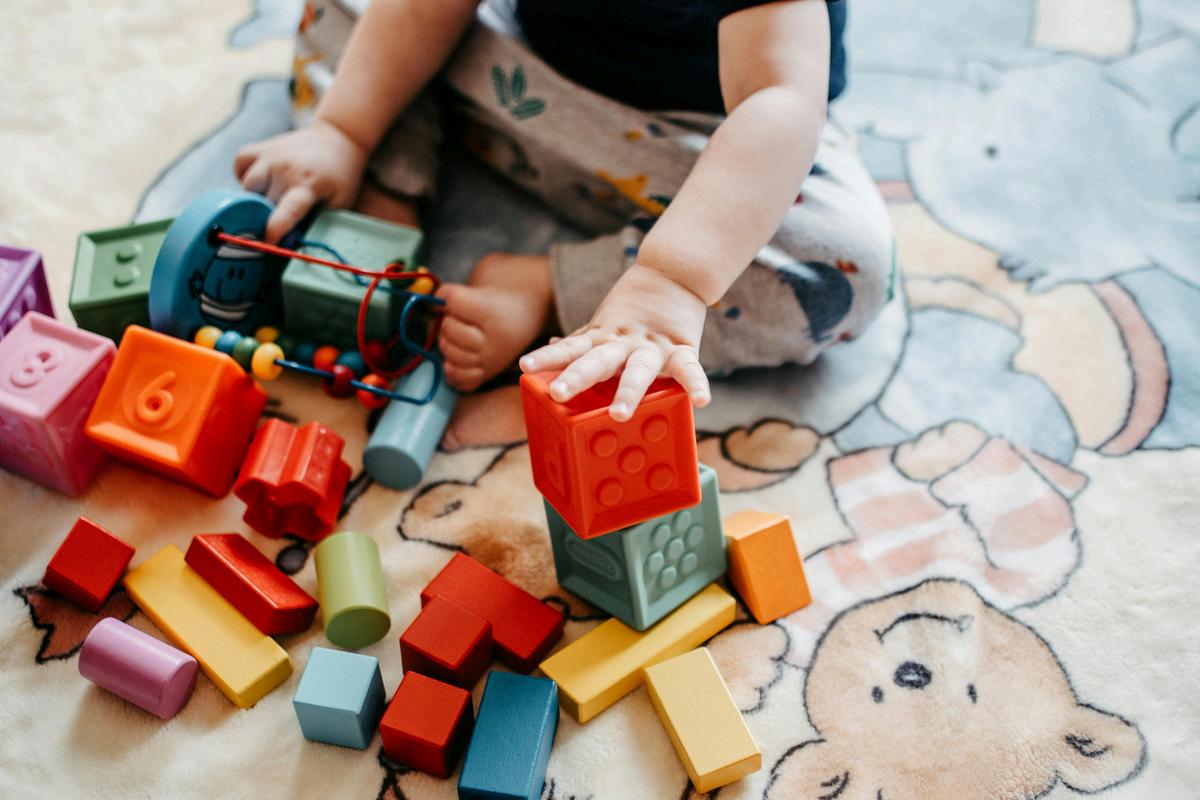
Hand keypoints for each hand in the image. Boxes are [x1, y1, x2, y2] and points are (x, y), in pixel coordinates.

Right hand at [233, 119, 367, 241]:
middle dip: (266, 217)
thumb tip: (291, 244)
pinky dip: (242, 174)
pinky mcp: (262, 146)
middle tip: (276, 223)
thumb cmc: (340, 177)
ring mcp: (271, 155)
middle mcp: (285, 169)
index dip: (275, 229)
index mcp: (308, 185)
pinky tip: (259, 182)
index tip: (267, 243)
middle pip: (263, 203)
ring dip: (253, 198)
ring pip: (247, 185)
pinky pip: (240, 162)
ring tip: (270, 201)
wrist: (338, 138)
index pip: (287, 210)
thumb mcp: (339, 203)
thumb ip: (316, 222)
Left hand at [519, 264, 710, 420]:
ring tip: (620, 414)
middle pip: (597, 360)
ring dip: (628, 390)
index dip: (548, 358)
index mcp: (603, 338)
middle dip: (577, 377)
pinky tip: (702, 401)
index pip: (570, 348)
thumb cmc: (636, 306)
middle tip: (557, 392)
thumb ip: (583, 338)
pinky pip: (689, 369)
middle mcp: (623, 343)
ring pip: (638, 369)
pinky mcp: (682, 348)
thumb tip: (555, 345)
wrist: (675, 273)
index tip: (526, 368)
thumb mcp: (605, 322)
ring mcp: (652, 347)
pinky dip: (696, 384)